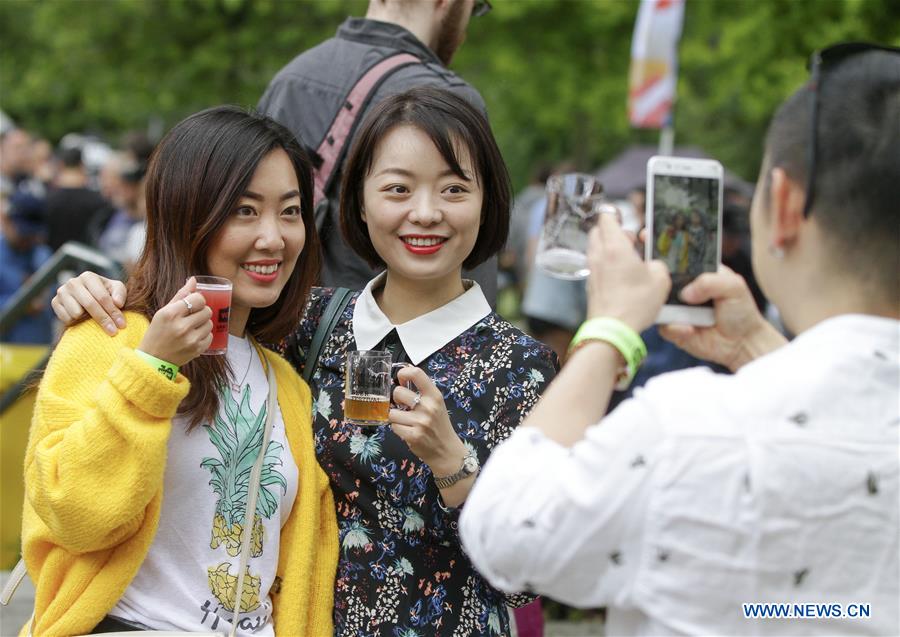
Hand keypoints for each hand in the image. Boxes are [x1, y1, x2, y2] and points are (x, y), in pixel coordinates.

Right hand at [52, 271, 127, 333]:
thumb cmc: (105, 292)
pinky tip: (82, 318)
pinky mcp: (55, 302)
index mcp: (88, 276)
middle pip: (90, 304)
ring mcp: (62, 292)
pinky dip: (76, 322)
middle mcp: (73, 282)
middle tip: (113, 331)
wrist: (88, 296)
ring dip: (87, 320)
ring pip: (76, 313)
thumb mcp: (116, 289)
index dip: (113, 311)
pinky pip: (66, 318)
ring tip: (93, 318)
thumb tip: (117, 303)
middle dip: (103, 319)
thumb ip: (120, 293)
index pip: (102, 297)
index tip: (121, 324)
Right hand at [138, 278, 213, 366]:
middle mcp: (181, 326)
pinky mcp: (197, 350)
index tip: (192, 304)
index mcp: (170, 314)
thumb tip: (194, 280)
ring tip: (191, 328)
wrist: (153, 360)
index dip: (198, 300)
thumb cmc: (157, 333)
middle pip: (207, 311)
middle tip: (191, 317)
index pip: (198, 299)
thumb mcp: (163, 312)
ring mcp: (190, 340)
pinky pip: (210, 336)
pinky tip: (193, 337)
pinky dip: (204, 336)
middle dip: (201, 312)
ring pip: (210, 323)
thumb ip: (180, 295)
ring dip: (203, 324)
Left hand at [389, 366, 467, 476]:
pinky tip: (407, 431)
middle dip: (396, 400)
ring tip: (406, 422)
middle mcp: (428, 406)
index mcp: (435, 395)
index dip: (403, 373)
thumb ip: (422, 391)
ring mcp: (420, 422)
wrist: (446, 451)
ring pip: (392, 412)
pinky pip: (393, 426)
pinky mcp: (412, 435)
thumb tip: (404, 372)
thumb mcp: (436, 404)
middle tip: (404, 407)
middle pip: (398, 392)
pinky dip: (397, 429)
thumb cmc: (439, 425)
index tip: (401, 381)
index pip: (416, 373)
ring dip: (396, 417)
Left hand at [586, 213, 670, 332]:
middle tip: (630, 241)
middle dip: (612, 231)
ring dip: (608, 248)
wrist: (612, 330)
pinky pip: (596, 266)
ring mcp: (592, 270)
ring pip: (595, 249)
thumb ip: (657, 264)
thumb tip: (651, 265)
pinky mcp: (590, 285)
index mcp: (614, 246)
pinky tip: (620, 277)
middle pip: (598, 231)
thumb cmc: (635, 303)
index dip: (614, 213)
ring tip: (628, 260)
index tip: (623, 216)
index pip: (606, 217)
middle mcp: (599, 255)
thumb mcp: (660, 279)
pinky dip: (605, 265)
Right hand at [659, 266, 785, 370]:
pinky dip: (675, 328)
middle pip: (660, 281)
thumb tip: (685, 294)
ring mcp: (676, 309)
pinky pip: (664, 326)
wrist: (742, 343)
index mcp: (696, 273)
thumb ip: (710, 282)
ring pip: (657, 304)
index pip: (676, 260)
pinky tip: (691, 330)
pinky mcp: (673, 329)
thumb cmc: (741, 311)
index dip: (666, 256)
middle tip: (667, 287)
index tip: (654, 249)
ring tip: (684, 313)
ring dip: (667, 308)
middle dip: (659, 283)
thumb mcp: (734, 287)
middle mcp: (682, 289)